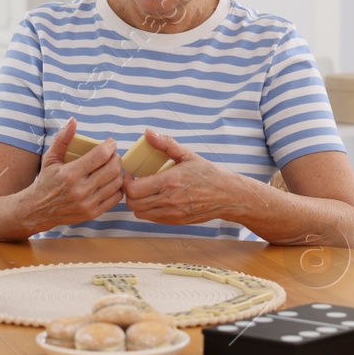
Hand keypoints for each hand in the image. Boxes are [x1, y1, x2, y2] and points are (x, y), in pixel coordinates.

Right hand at [26, 118, 123, 226]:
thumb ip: (62, 138)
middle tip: (113, 154)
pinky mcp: (93, 213)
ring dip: (118, 172)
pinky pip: (116, 197)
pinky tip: (110, 181)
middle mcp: (80, 190)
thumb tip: (73, 121)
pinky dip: (117, 187)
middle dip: (116, 157)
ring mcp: (88, 203)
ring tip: (112, 166)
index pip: (100, 155)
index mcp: (70, 174)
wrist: (39, 210)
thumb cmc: (46, 181)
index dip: (110, 145)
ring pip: (116, 183)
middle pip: (112, 169)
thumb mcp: (50, 158)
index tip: (110, 142)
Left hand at [122, 130, 239, 225]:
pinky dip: (148, 209)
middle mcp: (168, 200)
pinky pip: (151, 218)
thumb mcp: (187, 155)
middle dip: (129, 192)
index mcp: (169, 182)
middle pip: (133, 203)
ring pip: (140, 213)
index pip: (133, 189)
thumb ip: (165, 143)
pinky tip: (154, 198)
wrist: (227, 196)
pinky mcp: (175, 221)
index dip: (126, 182)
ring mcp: (172, 213)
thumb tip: (147, 133)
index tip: (131, 174)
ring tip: (144, 190)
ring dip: (137, 202)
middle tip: (134, 182)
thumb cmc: (207, 174)